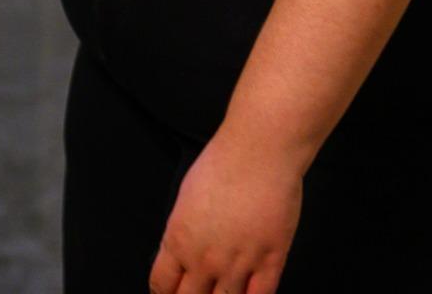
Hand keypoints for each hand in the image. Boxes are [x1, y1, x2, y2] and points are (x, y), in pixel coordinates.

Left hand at [148, 131, 301, 293]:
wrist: (258, 151)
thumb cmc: (221, 163)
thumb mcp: (185, 199)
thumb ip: (182, 233)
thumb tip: (183, 254)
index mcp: (178, 241)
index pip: (161, 285)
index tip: (171, 293)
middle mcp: (204, 259)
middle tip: (197, 292)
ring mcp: (238, 264)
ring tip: (224, 292)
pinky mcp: (270, 260)